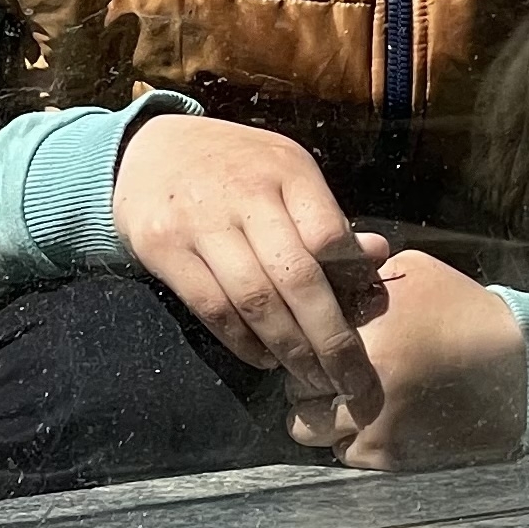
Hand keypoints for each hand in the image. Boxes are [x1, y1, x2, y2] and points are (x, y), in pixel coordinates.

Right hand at [111, 114, 389, 415]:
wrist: (150, 150)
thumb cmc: (237, 169)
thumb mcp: (287, 173)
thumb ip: (327, 219)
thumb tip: (377, 258)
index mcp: (286, 171)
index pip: (328, 234)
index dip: (351, 280)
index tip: (367, 314)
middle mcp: (244, 195)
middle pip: (296, 277)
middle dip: (330, 337)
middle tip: (351, 378)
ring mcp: (200, 222)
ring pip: (254, 299)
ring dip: (289, 348)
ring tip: (312, 376)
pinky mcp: (163, 248)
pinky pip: (212, 307)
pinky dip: (242, 342)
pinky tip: (265, 359)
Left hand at [287, 250, 526, 470]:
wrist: (519, 373)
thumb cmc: (467, 317)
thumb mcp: (418, 274)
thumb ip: (364, 273)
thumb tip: (324, 271)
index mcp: (367, 331)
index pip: (299, 336)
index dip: (303, 334)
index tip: (315, 334)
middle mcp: (364, 381)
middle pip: (295, 384)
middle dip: (308, 375)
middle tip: (330, 369)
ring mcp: (374, 424)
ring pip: (306, 427)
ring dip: (319, 413)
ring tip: (343, 400)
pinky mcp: (388, 455)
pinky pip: (340, 453)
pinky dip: (349, 438)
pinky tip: (374, 419)